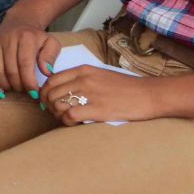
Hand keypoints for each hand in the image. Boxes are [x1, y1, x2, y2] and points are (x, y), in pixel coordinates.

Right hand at [0, 18, 60, 97]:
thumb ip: (50, 57)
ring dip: (5, 85)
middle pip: (10, 69)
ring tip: (14, 89)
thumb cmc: (36, 37)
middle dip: (19, 85)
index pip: (25, 64)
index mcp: (26, 37)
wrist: (19, 21)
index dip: (29, 82)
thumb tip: (46, 72)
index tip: (35, 93)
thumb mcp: (50, 42)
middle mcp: (7, 39)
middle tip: (25, 91)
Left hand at [38, 63, 162, 125]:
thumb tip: (63, 91)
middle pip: (51, 93)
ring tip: (66, 119)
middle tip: (57, 113)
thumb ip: (81, 80)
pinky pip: (69, 115)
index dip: (45, 93)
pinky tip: (74, 123)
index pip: (51, 80)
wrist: (149, 94)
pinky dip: (67, 122)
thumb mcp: (100, 75)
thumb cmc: (126, 88)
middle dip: (49, 106)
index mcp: (83, 70)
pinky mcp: (97, 109)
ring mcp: (90, 94)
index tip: (47, 102)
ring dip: (58, 115)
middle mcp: (83, 80)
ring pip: (57, 104)